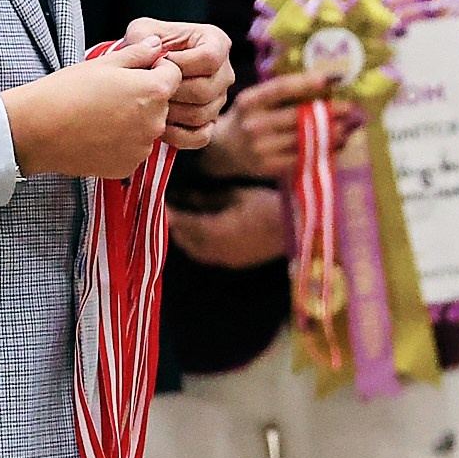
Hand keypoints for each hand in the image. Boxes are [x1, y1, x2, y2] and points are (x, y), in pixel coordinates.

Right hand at [0, 35, 182, 179]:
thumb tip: (156, 44)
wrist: (34, 130)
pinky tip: (95, 135)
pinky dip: (120, 143)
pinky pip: (132, 150)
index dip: (155, 68)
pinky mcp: (128, 166)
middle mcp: (156, 122)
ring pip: (147, 128)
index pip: (173, 74)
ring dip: (133, 121)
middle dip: (144, 97)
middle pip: (162, 103)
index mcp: (154, 91)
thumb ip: (137, 54)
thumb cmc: (65, 91)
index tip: (133, 71)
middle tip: (109, 94)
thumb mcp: (102, 64)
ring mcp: (143, 147)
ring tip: (99, 116)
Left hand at [126, 19, 233, 148]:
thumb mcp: (141, 30)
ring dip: (171, 113)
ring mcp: (220, 99)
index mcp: (216, 43)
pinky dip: (178, 136)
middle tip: (148, 89)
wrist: (145, 71)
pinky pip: (201, 137)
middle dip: (171, 92)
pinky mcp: (211, 123)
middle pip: (205, 90)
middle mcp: (225, 72)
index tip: (157, 63)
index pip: (209, 58)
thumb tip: (154, 49)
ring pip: (201, 114)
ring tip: (149, 105)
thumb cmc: (146, 47)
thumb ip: (143, 35)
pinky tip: (158, 126)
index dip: (180, 64)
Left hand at [171, 185, 285, 268]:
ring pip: (194, 251)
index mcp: (214, 232)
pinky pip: (209, 255)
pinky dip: (200, 244)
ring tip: (184, 219)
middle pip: (183, 240)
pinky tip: (203, 231)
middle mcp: (215, 251)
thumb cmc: (268, 206)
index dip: (169, 211)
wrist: (298, 228)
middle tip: (171, 208)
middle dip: (175, 225)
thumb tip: (183, 194)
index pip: (180, 222)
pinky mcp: (236, 263)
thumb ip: (207, 198)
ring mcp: (226, 260)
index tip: (160, 200)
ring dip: (186, 236)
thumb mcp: (236, 196)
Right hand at [203, 73, 339, 179]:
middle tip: (350, 108)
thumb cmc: (250, 118)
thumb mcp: (256, 100)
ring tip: (349, 127)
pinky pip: (304, 158)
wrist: (223, 151)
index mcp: (250, 102)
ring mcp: (261, 148)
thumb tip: (326, 82)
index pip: (280, 89)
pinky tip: (338, 145)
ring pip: (305, 140)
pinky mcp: (270, 166)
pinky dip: (324, 151)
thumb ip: (283, 92)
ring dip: (332, 134)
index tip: (330, 79)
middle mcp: (253, 124)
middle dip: (328, 112)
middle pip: (298, 117)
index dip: (305, 83)